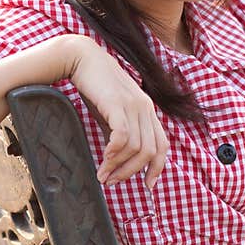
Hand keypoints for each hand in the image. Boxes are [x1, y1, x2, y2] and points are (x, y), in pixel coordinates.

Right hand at [64, 36, 168, 189]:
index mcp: (148, 110)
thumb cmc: (95, 86)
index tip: (147, 185)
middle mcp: (145, 108)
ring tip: (102, 175)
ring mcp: (133, 105)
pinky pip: (122, 136)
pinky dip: (113, 153)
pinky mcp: (118, 103)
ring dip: (118, 166)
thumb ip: (119, 131)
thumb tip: (116, 158)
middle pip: (149, 152)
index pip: (162, 146)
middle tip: (112, 182)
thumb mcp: (111, 112)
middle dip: (131, 172)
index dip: (157, 168)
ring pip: (135, 148)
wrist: (81, 59)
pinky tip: (103, 160)